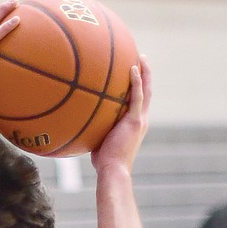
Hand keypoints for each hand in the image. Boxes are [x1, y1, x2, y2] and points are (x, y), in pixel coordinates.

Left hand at [90, 56, 151, 174]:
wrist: (113, 170)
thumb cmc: (104, 162)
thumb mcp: (100, 140)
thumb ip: (96, 128)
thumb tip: (79, 121)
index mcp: (135, 124)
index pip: (139, 101)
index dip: (139, 87)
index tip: (134, 73)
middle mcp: (141, 120)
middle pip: (147, 92)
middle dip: (146, 75)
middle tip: (141, 59)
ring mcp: (140, 119)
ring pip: (146, 90)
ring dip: (145, 73)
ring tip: (141, 57)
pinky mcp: (136, 121)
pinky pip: (138, 96)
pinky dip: (137, 82)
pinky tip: (133, 68)